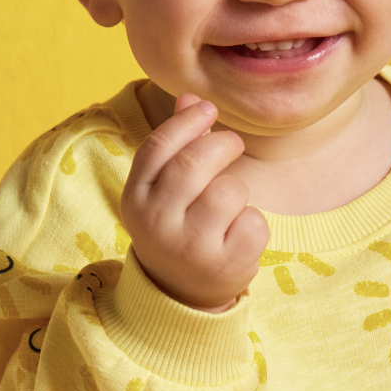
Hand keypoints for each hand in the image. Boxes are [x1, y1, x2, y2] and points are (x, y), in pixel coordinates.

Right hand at [121, 94, 269, 310]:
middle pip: (195, 164)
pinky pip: (254, 221)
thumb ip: (176, 144)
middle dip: (222, 145)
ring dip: (238, 190)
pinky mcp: (224, 265)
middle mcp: (157, 224)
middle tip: (233, 144)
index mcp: (135, 199)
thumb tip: (192, 98)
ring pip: (229, 191)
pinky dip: (253, 222)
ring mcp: (190, 247)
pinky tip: (238, 235)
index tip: (208, 109)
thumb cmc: (176, 225)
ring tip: (228, 207)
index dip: (187, 121)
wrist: (181, 293)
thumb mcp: (164, 188)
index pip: (159, 147)